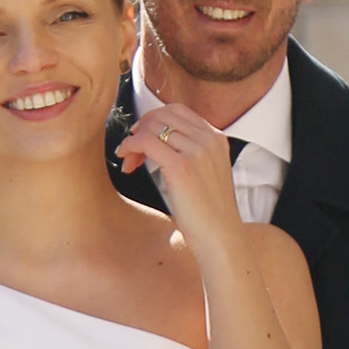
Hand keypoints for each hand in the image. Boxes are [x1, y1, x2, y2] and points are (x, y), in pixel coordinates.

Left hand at [116, 99, 241, 241]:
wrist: (221, 238)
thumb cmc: (210, 214)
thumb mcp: (207, 173)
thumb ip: (192, 153)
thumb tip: (159, 141)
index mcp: (217, 139)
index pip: (179, 111)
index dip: (154, 119)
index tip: (141, 135)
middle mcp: (209, 140)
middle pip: (163, 115)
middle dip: (141, 129)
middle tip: (131, 151)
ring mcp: (197, 151)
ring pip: (152, 127)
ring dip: (133, 141)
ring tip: (130, 162)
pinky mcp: (181, 166)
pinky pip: (145, 142)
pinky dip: (130, 147)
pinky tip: (127, 162)